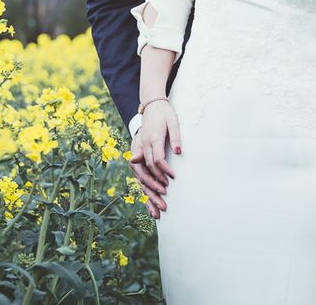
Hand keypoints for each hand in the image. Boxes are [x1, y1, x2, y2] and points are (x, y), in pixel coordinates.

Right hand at [128, 100, 181, 219]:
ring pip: (139, 176)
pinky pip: (138, 174)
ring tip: (157, 209)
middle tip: (165, 201)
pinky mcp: (137, 154)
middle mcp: (142, 146)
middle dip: (154, 187)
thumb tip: (178, 152)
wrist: (151, 105)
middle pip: (145, 171)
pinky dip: (143, 188)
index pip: (156, 159)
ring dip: (147, 192)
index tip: (173, 178)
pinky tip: (148, 202)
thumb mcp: (173, 121)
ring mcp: (137, 150)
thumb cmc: (165, 114)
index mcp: (151, 138)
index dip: (164, 170)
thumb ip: (175, 137)